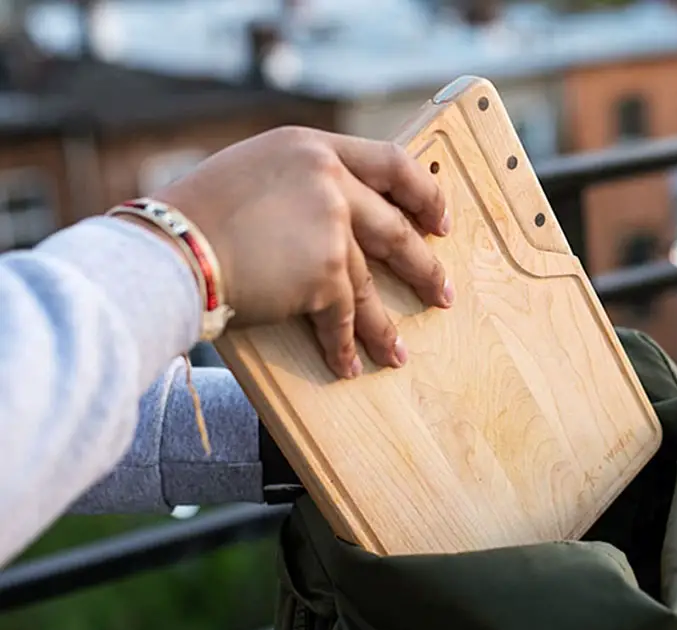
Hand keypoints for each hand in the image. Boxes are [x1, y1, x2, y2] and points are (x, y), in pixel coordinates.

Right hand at [154, 126, 453, 378]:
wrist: (168, 246)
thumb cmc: (193, 214)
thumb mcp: (250, 173)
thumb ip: (296, 186)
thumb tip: (329, 217)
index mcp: (312, 149)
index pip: (390, 162)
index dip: (423, 193)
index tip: (439, 221)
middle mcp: (328, 181)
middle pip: (394, 228)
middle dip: (423, 266)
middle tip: (441, 290)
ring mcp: (330, 227)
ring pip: (369, 284)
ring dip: (383, 325)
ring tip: (398, 353)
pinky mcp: (322, 273)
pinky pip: (341, 317)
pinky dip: (344, 345)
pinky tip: (347, 365)